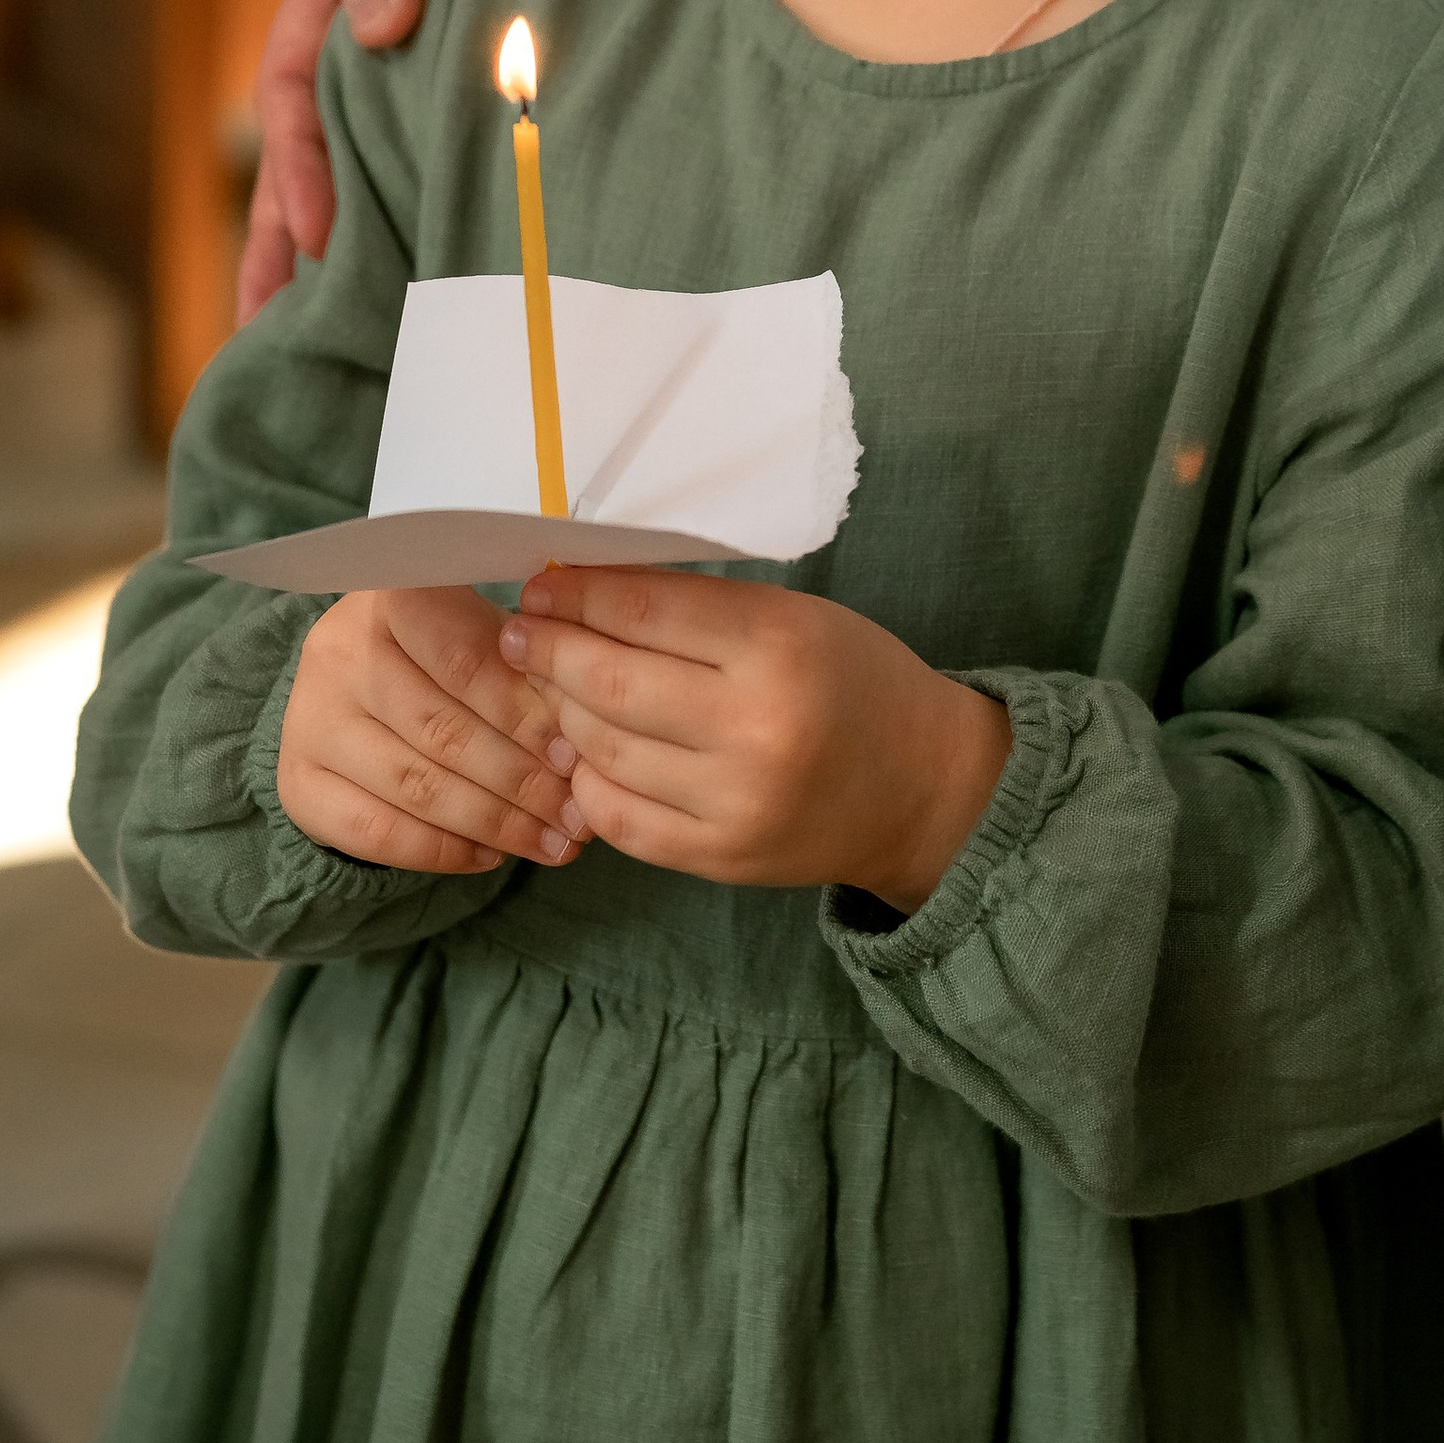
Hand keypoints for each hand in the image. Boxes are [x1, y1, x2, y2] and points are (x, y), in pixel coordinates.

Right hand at [237, 0, 781, 315]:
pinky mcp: (586, 76)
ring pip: (440, 176)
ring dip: (410, 260)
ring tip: (398, 354)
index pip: (298, 95)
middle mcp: (424, 31)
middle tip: (295, 351)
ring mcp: (502, 61)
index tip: (306, 252)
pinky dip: (514, 231)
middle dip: (313, 257)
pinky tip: (517, 299)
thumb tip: (368, 24)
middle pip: (351, 160)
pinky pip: (538, 166)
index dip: (291, 177)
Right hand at [278, 582, 589, 876]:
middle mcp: (338, 653)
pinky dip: (445, 852)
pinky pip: (380, 833)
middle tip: (578, 818)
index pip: (465, 662)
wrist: (351, 683)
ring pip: (418, 787)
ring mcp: (310, 720)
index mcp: (390, 599)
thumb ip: (527, 674)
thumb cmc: (442, 652)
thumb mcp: (482, 635)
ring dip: (496, 825)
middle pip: (444, 731)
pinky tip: (492, 856)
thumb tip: (585, 742)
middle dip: (524, 783)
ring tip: (555, 844)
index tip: (579, 757)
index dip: (527, 716)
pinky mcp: (298, 784)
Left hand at [501, 568, 1011, 912]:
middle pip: (609, 683)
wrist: (923, 788)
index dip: (576, 595)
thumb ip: (700, 609)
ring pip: (602, 751)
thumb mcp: (796, 619)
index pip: (643, 611)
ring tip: (549, 688)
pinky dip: (587, 782)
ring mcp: (735, 802)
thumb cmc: (854, 682)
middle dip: (547, 651)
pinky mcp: (722, 858)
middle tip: (520, 634)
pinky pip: (619, 820)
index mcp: (778, 647)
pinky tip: (584, 755)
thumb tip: (586, 589)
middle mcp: (755, 728)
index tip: (540, 584)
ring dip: (559, 715)